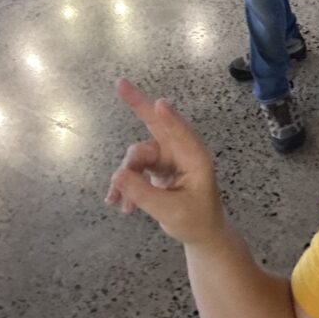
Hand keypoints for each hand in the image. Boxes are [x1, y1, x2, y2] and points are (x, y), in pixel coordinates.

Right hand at [106, 78, 227, 246]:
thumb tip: (117, 175)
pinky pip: (134, 169)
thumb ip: (144, 193)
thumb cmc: (196, 220)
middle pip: (157, 124)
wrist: (201, 234)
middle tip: (121, 83)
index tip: (158, 103)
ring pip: (138, 156)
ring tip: (117, 203)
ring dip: (124, 178)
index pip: (180, 133)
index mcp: (195, 158)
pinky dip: (125, 184)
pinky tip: (117, 203)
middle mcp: (181, 152)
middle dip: (138, 105)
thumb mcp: (171, 210)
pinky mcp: (157, 168)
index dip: (168, 118)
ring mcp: (168, 158)